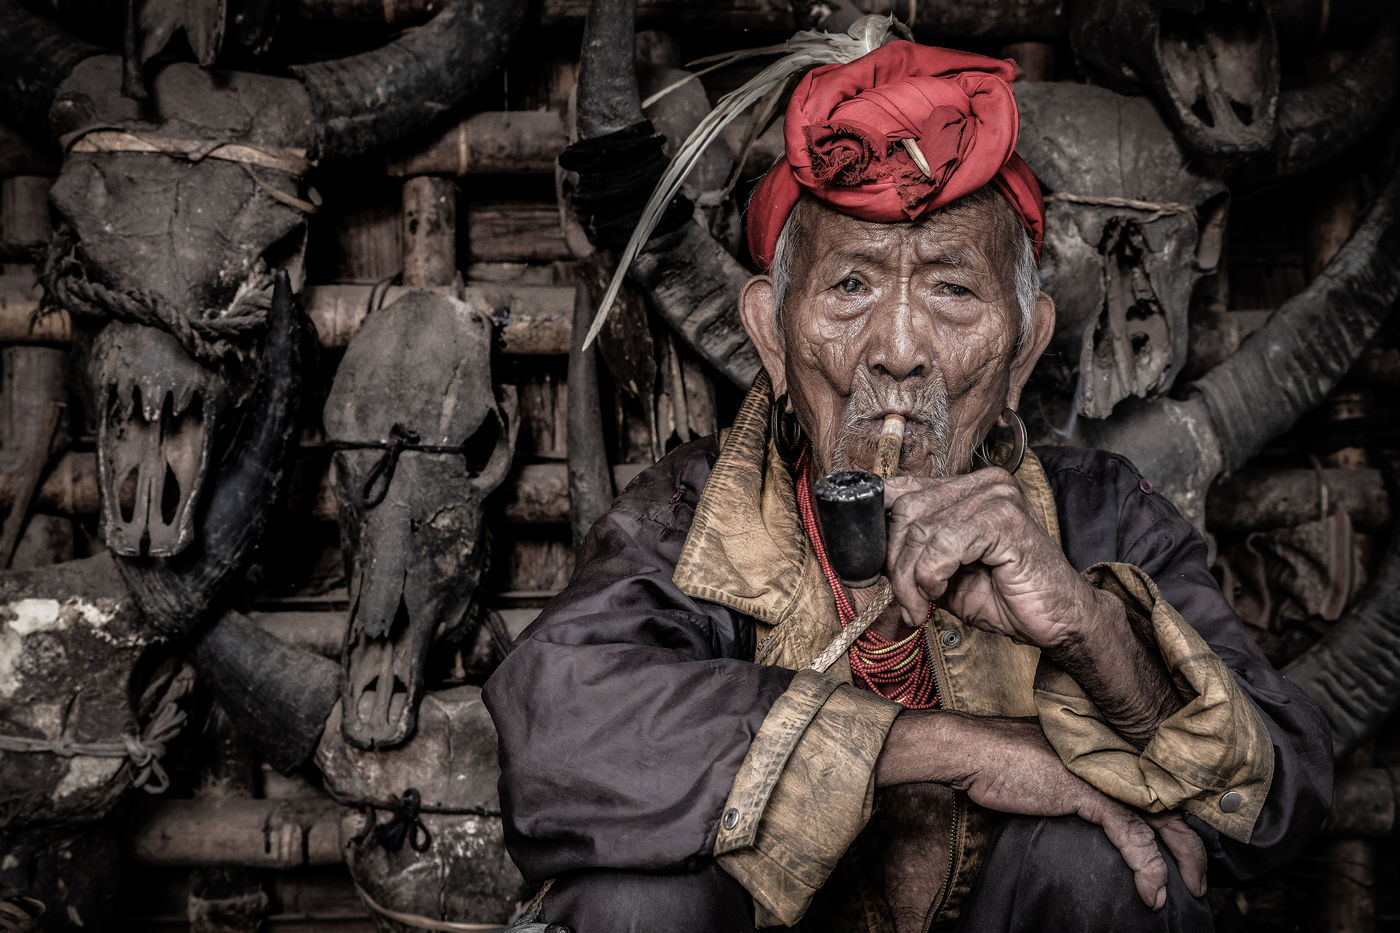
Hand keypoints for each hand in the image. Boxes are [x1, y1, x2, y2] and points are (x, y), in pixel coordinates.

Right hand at [879, 712, 1206, 909]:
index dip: (1175, 819)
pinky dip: (1147, 866)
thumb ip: (1077, 785)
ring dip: (1177, 862)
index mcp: (1104, 753)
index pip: (1154, 786)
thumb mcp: (1049, 773)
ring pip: (1160, 821)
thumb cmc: (999, 761)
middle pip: (1168, 803)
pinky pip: (1132, 835)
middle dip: (1190, 845)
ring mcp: (1101, 774)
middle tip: (1200, 878)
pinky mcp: (1088, 791)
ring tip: (1186, 889)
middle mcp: (1111, 759)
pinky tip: (1151, 890)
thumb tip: (1092, 809)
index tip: (1184, 851)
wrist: (970, 750)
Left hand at [883, 469, 1112, 649]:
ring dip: (909, 579)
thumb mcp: (942, 574)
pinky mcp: (1005, 520)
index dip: (876, 527)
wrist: (1058, 621)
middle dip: (893, 562)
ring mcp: (995, 497)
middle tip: (905, 600)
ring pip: (921, 531)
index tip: (870, 567)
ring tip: (920, 605)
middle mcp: (981, 483)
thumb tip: (865, 551)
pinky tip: (941, 593)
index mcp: (966, 487)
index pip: (899, 489)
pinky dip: (931, 576)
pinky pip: (943, 546)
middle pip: (906, 510)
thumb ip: (910, 554)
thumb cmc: (1003, 597)